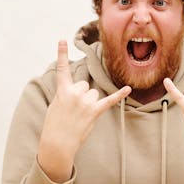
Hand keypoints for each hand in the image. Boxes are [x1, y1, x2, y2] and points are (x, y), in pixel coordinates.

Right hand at [38, 40, 130, 182]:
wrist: (58, 143)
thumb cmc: (55, 125)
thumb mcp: (55, 105)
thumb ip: (66, 94)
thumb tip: (81, 92)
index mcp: (62, 90)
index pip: (62, 69)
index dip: (61, 54)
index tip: (62, 40)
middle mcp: (75, 93)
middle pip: (85, 85)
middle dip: (81, 96)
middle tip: (74, 110)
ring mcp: (85, 102)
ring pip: (94, 94)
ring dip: (90, 103)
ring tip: (80, 116)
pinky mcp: (94, 112)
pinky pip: (109, 101)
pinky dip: (119, 95)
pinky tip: (128, 89)